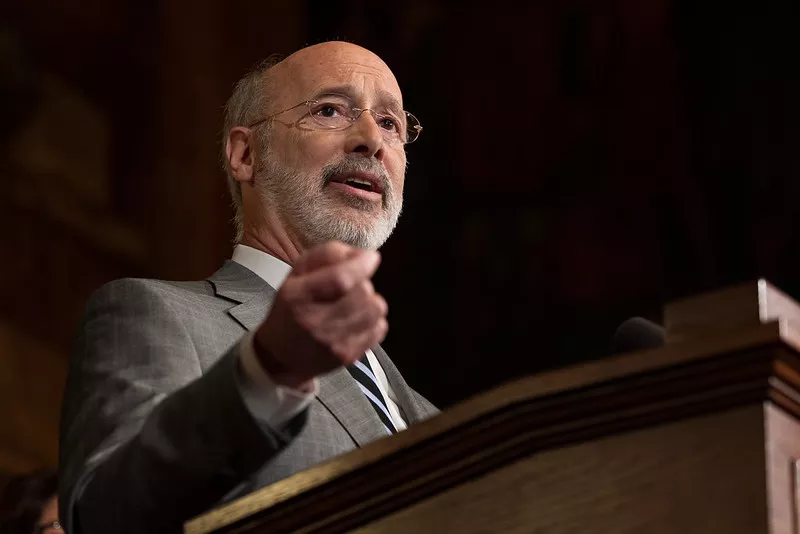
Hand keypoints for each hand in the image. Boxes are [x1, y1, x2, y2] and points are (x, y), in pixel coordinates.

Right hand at [253, 242, 388, 388]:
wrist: (281, 355)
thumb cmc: (292, 308)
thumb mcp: (298, 273)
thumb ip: (326, 255)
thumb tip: (361, 254)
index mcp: (297, 296)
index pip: (339, 278)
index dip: (361, 265)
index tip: (371, 258)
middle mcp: (314, 321)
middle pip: (362, 292)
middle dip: (363, 283)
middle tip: (351, 288)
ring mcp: (332, 343)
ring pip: (376, 310)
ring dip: (370, 301)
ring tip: (355, 304)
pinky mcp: (347, 357)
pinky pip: (379, 328)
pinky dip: (373, 321)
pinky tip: (356, 320)